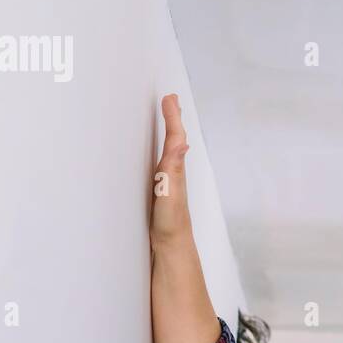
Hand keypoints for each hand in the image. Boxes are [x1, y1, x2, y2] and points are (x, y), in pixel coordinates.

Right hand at [151, 93, 192, 248]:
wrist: (172, 245)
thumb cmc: (171, 221)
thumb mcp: (170, 191)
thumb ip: (174, 167)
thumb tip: (181, 142)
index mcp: (174, 168)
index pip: (174, 137)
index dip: (171, 117)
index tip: (169, 98)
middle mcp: (174, 172)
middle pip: (174, 139)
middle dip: (173, 119)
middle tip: (171, 100)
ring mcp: (168, 180)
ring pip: (170, 149)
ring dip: (170, 131)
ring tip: (169, 117)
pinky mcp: (161, 190)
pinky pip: (163, 161)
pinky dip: (163, 149)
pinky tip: (162, 153)